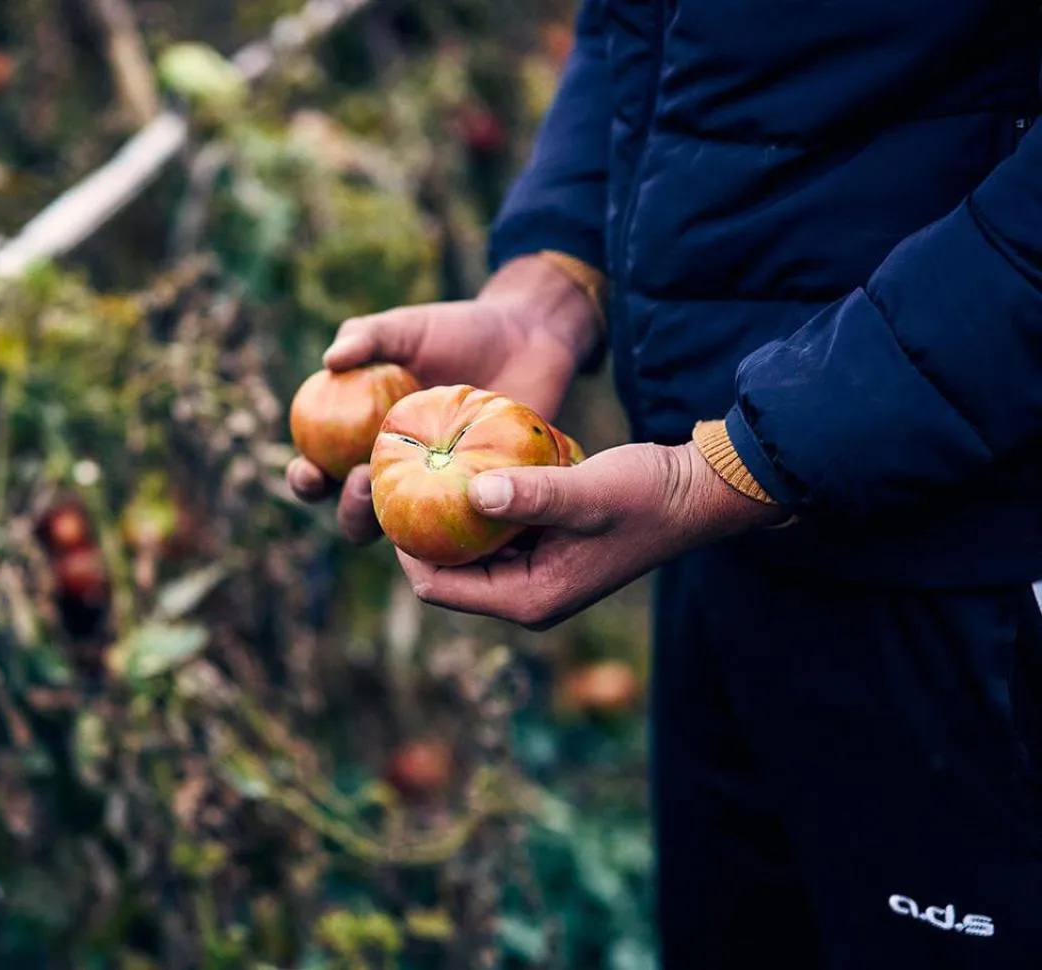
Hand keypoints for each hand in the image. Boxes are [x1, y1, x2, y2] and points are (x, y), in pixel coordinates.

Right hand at [287, 254, 602, 544]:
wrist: (525, 338)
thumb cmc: (457, 331)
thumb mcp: (408, 328)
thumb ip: (367, 336)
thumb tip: (329, 361)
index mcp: (360, 441)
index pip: (318, 471)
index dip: (304, 480)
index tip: (310, 470)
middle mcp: (394, 472)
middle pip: (355, 514)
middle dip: (348, 509)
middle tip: (362, 478)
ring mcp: (437, 491)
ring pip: (407, 531)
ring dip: (397, 524)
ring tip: (412, 489)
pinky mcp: (482, 498)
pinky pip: (465, 522)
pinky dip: (458, 522)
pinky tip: (463, 501)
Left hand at [395, 442, 789, 630]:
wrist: (697, 492)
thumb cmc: (647, 495)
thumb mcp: (586, 492)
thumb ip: (531, 494)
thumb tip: (471, 493)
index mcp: (529, 599)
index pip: (437, 587)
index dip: (405, 547)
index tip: (390, 497)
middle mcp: (526, 596)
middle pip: (445, 571)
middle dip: (420, 530)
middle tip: (396, 478)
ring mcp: (534, 575)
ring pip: (467, 549)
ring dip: (446, 515)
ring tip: (421, 468)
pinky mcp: (544, 550)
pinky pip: (492, 533)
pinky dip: (476, 506)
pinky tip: (462, 466)